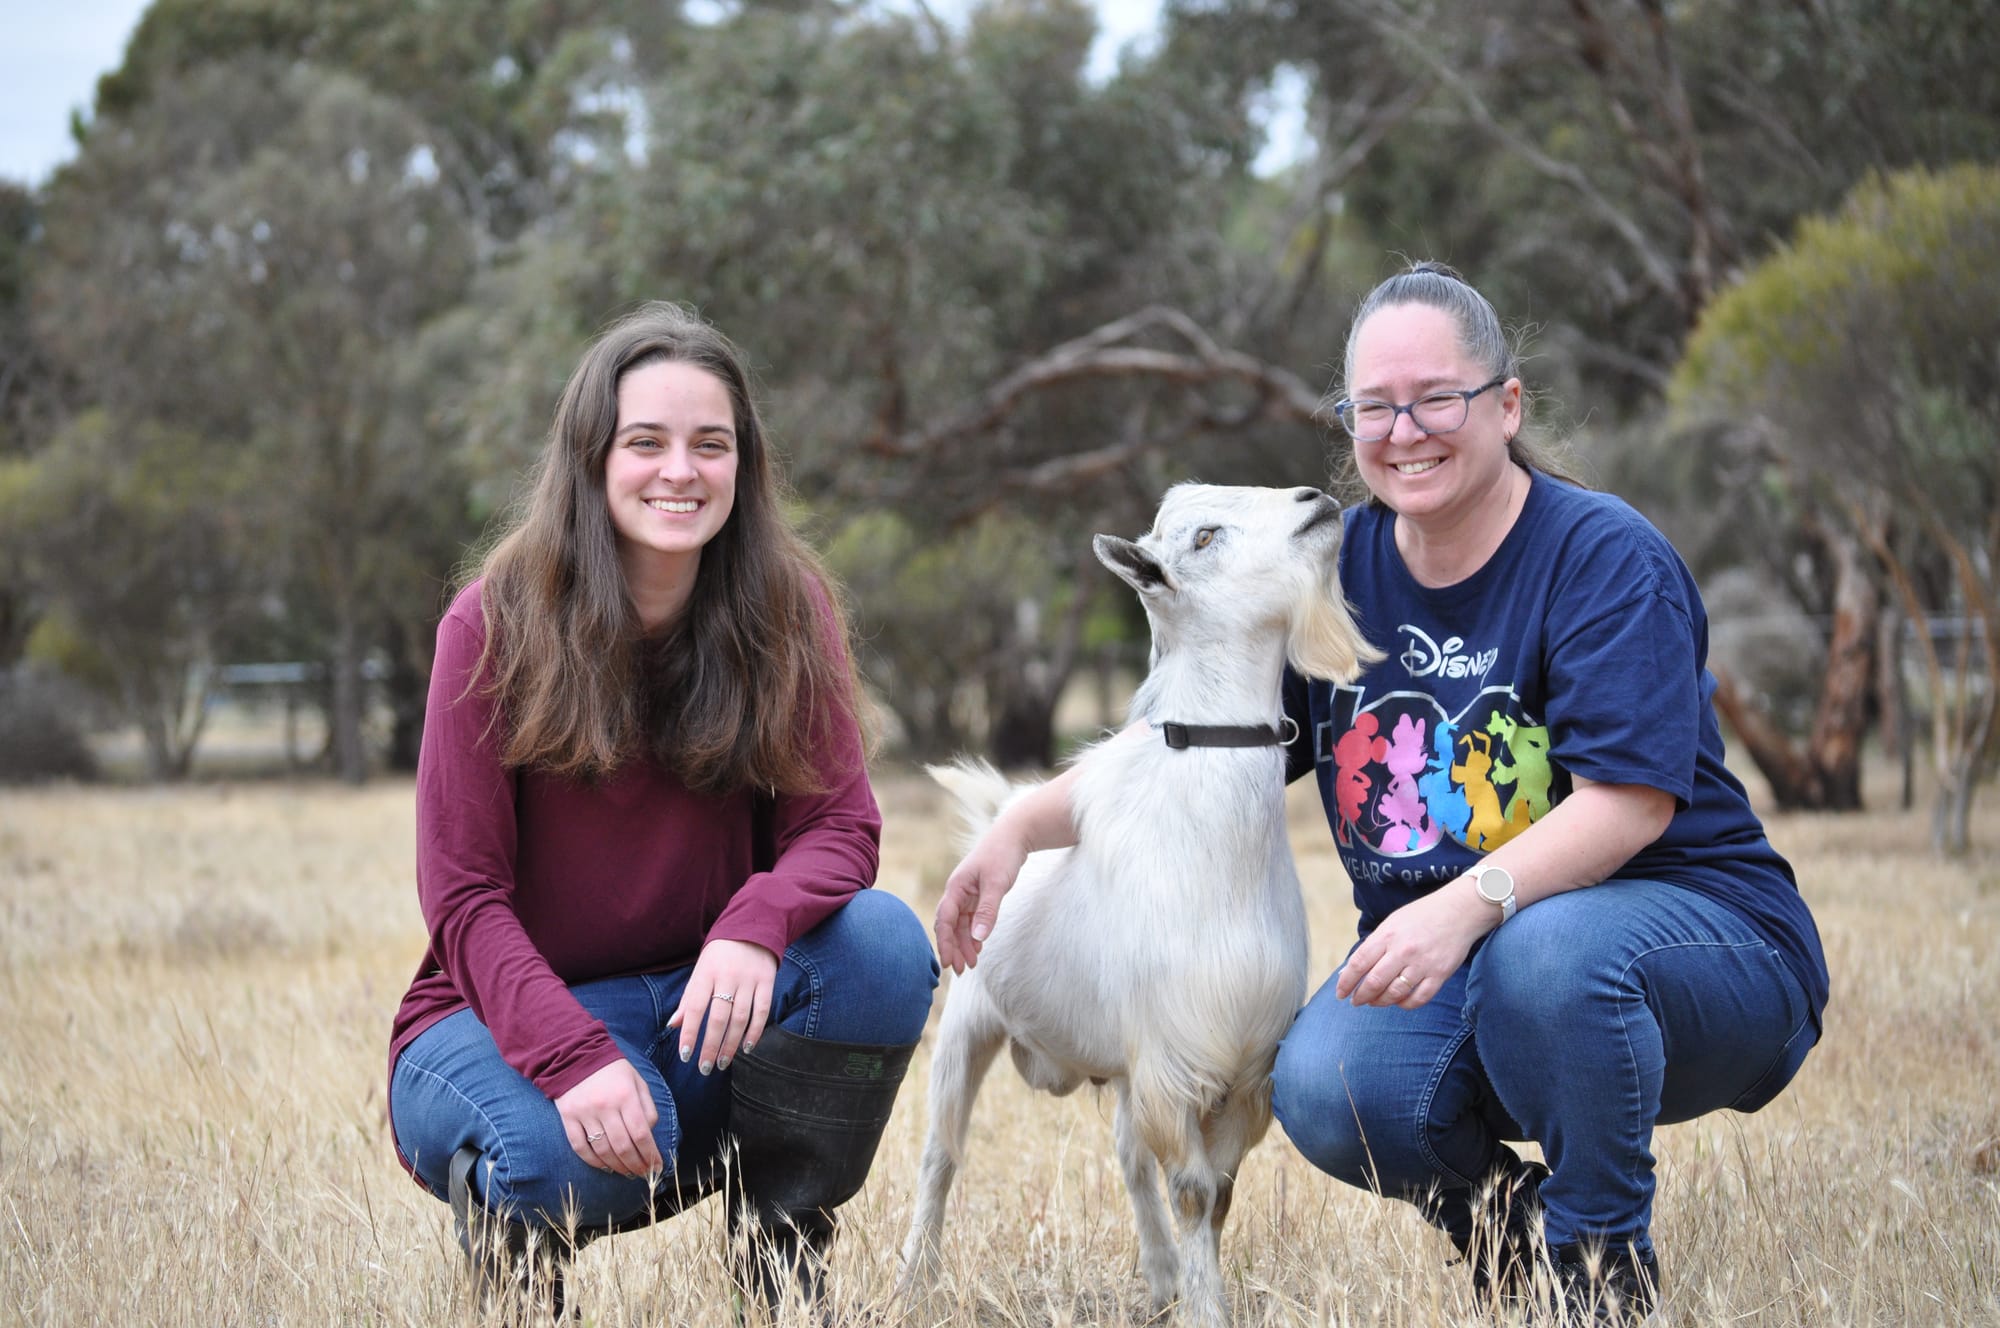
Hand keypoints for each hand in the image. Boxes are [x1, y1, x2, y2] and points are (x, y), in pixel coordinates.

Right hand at [555, 1059, 661, 1176]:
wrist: (575, 1054)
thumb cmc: (613, 1070)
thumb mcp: (637, 1081)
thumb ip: (647, 1106)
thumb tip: (650, 1134)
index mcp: (626, 1095)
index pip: (641, 1133)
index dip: (651, 1154)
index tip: (658, 1167)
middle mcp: (605, 1106)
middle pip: (623, 1146)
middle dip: (637, 1165)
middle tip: (645, 1174)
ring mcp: (584, 1113)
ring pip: (603, 1150)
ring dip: (618, 1166)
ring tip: (628, 1172)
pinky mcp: (568, 1117)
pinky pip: (580, 1147)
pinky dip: (594, 1161)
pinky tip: (606, 1166)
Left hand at [667, 938, 777, 1074]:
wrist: (751, 929)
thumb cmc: (719, 956)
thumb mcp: (700, 972)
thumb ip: (688, 999)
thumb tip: (673, 1026)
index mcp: (706, 974)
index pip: (695, 1008)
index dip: (689, 1032)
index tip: (685, 1055)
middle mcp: (727, 977)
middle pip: (718, 1018)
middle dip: (710, 1046)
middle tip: (705, 1067)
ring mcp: (749, 980)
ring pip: (740, 1018)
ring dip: (731, 1044)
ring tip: (722, 1062)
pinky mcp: (767, 982)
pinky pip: (762, 1012)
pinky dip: (755, 1032)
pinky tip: (747, 1048)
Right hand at [934, 827, 1029, 973]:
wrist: (1014, 835)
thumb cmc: (1003, 855)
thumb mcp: (997, 884)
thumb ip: (988, 911)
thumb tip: (978, 938)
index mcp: (956, 887)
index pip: (944, 919)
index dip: (945, 942)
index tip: (948, 962)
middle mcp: (958, 891)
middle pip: (949, 925)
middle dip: (953, 948)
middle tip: (959, 971)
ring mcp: (967, 893)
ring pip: (960, 924)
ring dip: (963, 943)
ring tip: (970, 964)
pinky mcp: (978, 894)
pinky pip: (970, 919)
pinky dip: (972, 934)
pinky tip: (977, 947)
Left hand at [1335, 876, 1493, 1009]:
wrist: (1460, 911)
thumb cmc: (1422, 916)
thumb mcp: (1393, 922)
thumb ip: (1374, 944)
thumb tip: (1352, 969)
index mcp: (1387, 935)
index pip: (1359, 963)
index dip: (1346, 981)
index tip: (1340, 992)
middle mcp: (1403, 951)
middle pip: (1374, 982)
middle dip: (1360, 996)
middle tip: (1355, 1001)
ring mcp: (1422, 964)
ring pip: (1394, 994)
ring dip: (1380, 1002)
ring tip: (1374, 1002)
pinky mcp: (1439, 975)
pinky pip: (1419, 998)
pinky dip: (1405, 1004)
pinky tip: (1399, 1002)